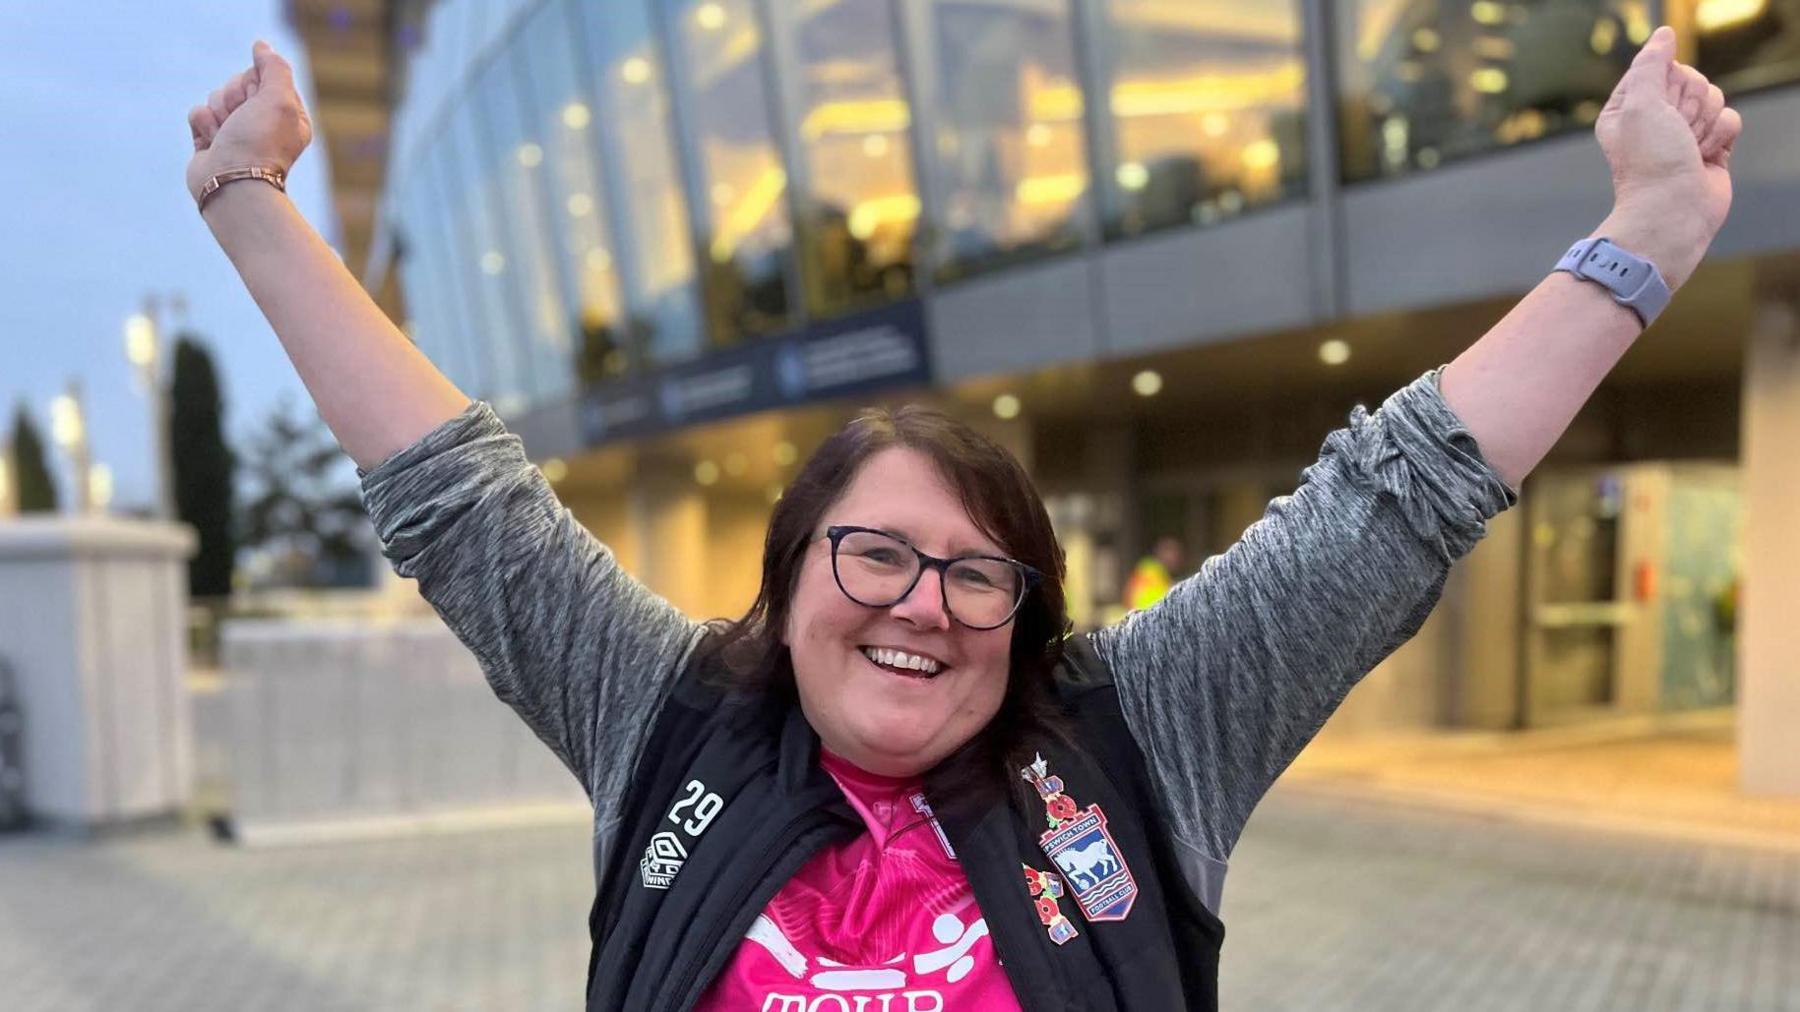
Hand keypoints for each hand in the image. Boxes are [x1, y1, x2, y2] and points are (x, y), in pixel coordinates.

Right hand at [186, 41, 313, 206]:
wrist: (231, 183)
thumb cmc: (259, 143)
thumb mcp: (278, 99)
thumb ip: (274, 68)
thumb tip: (261, 46)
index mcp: (287, 114)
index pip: (263, 75)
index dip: (254, 84)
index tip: (258, 103)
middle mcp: (263, 123)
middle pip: (237, 84)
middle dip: (233, 97)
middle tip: (240, 121)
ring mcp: (236, 132)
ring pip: (215, 97)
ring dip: (217, 113)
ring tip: (226, 137)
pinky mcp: (210, 140)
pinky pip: (198, 113)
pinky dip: (202, 125)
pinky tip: (212, 143)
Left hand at [1593, 26, 1742, 284]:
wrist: (1674, 209)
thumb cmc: (1650, 161)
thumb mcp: (1640, 104)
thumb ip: (1650, 64)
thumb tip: (1664, 35)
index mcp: (1628, 106)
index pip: (1662, 67)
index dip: (1669, 84)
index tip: (1660, 109)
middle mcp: (1655, 118)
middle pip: (1692, 79)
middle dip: (1689, 105)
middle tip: (1676, 132)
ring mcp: (1684, 132)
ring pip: (1714, 97)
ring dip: (1704, 121)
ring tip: (1688, 148)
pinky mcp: (1712, 145)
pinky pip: (1730, 118)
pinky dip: (1721, 136)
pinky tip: (1704, 156)